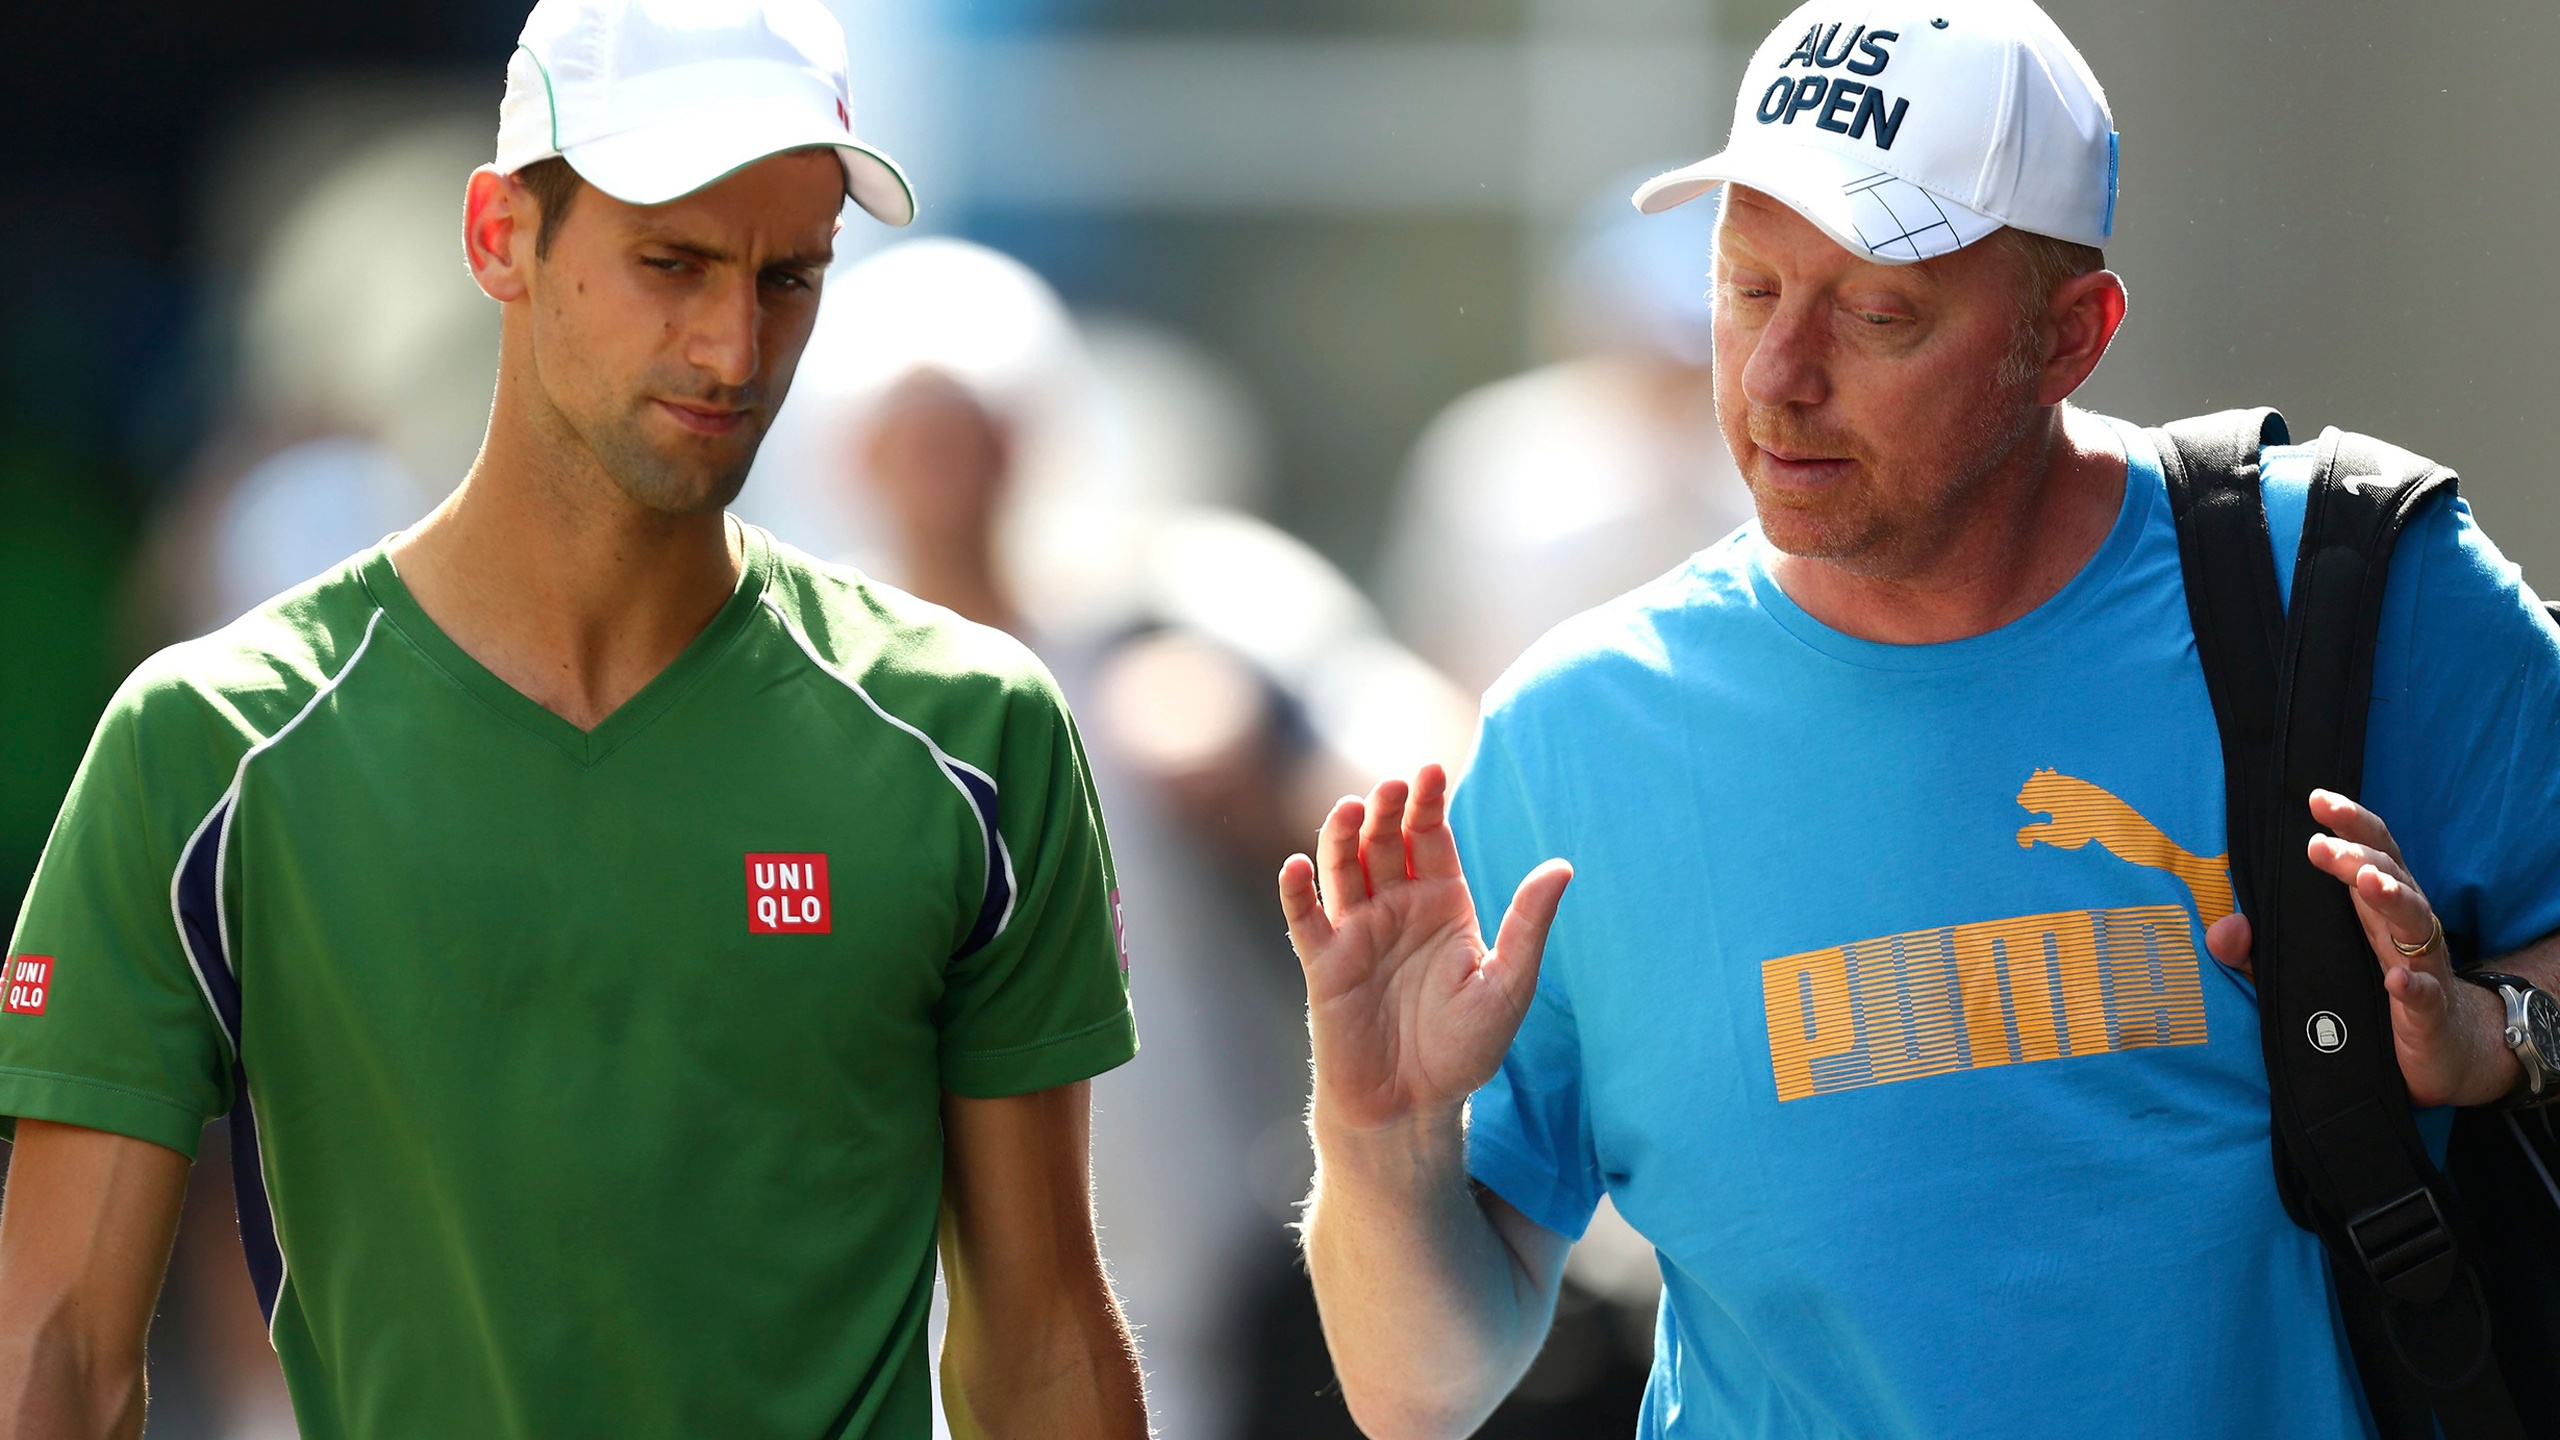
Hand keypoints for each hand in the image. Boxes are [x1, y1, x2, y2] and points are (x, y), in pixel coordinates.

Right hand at [1279, 765, 1572, 1136]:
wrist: (1412, 1108)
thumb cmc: (1463, 1050)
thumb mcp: (1508, 985)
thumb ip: (1528, 925)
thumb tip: (1562, 866)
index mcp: (1443, 904)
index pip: (1431, 837)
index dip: (1428, 803)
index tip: (1432, 770)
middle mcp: (1397, 908)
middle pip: (1384, 842)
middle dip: (1386, 811)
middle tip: (1392, 787)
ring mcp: (1357, 933)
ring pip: (1342, 868)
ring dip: (1341, 837)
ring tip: (1351, 810)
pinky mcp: (1323, 964)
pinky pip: (1305, 919)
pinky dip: (1297, 891)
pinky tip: (1298, 867)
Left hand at [2202, 790, 2519, 1106]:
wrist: (2447, 1051)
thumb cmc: (2376, 997)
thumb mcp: (2312, 969)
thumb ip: (2259, 953)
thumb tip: (2221, 930)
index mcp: (2376, 909)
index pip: (2369, 852)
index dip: (2348, 823)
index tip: (2315, 798)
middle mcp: (2404, 928)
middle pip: (2391, 876)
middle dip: (2359, 856)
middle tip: (2322, 845)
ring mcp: (2423, 968)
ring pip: (2416, 924)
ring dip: (2394, 899)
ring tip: (2369, 882)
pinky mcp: (2431, 1015)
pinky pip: (2426, 996)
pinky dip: (2413, 986)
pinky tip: (2395, 980)